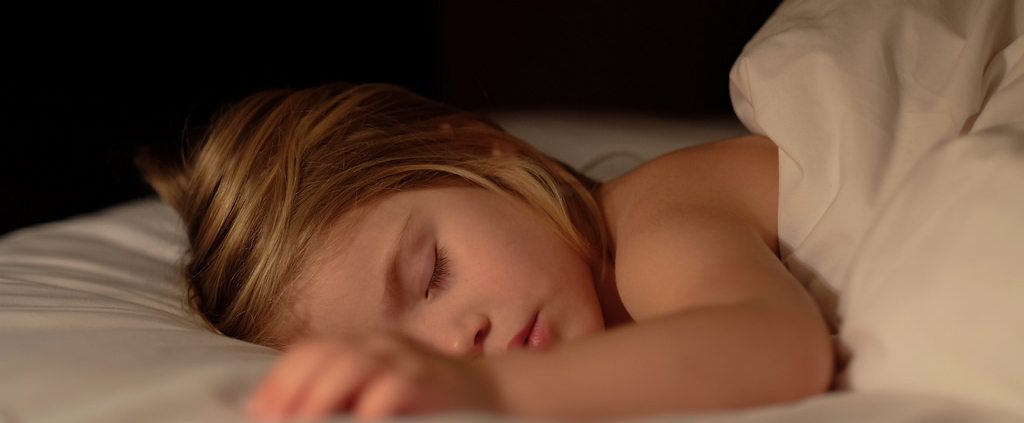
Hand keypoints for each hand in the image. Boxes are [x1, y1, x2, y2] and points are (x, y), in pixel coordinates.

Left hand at [246, 334, 499, 420]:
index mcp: (367, 346)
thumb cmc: (430, 400)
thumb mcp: (384, 389)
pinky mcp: (432, 381)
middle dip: (295, 387)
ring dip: (323, 395)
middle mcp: (384, 346)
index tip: (259, 409)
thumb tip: (295, 414)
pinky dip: (372, 405)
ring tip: (304, 422)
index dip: (282, 377)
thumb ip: (348, 395)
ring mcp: (409, 361)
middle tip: (275, 419)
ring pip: (355, 364)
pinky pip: (395, 387)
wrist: (495, 393)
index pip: (312, 349)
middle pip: (327, 354)